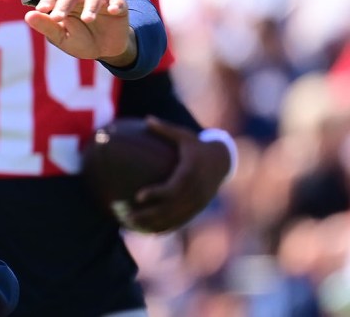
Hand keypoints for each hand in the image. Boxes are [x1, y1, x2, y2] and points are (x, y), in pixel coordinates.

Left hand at [23, 0, 132, 62]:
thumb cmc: (80, 41)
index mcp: (65, 2)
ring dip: (90, 6)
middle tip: (58, 18)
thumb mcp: (62, 38)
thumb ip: (47, 27)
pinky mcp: (119, 6)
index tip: (41, 10)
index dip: (48, 1)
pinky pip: (118, 1)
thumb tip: (27, 16)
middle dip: (64, 4)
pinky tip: (113, 11)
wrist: (106, 50)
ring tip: (87, 19)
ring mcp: (101, 0)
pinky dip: (115, 4)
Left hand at [117, 117, 230, 232]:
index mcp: (190, 174)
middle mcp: (195, 191)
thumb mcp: (184, 136)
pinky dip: (165, 227)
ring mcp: (197, 202)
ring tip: (132, 225)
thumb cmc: (197, 146)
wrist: (222, 161)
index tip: (138, 196)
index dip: (156, 194)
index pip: (172, 189)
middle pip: (171, 208)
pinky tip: (148, 231)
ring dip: (153, 224)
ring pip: (174, 217)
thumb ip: (165, 129)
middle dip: (149, 215)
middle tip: (128, 217)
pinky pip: (180, 220)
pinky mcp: (197, 208)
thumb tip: (147, 119)